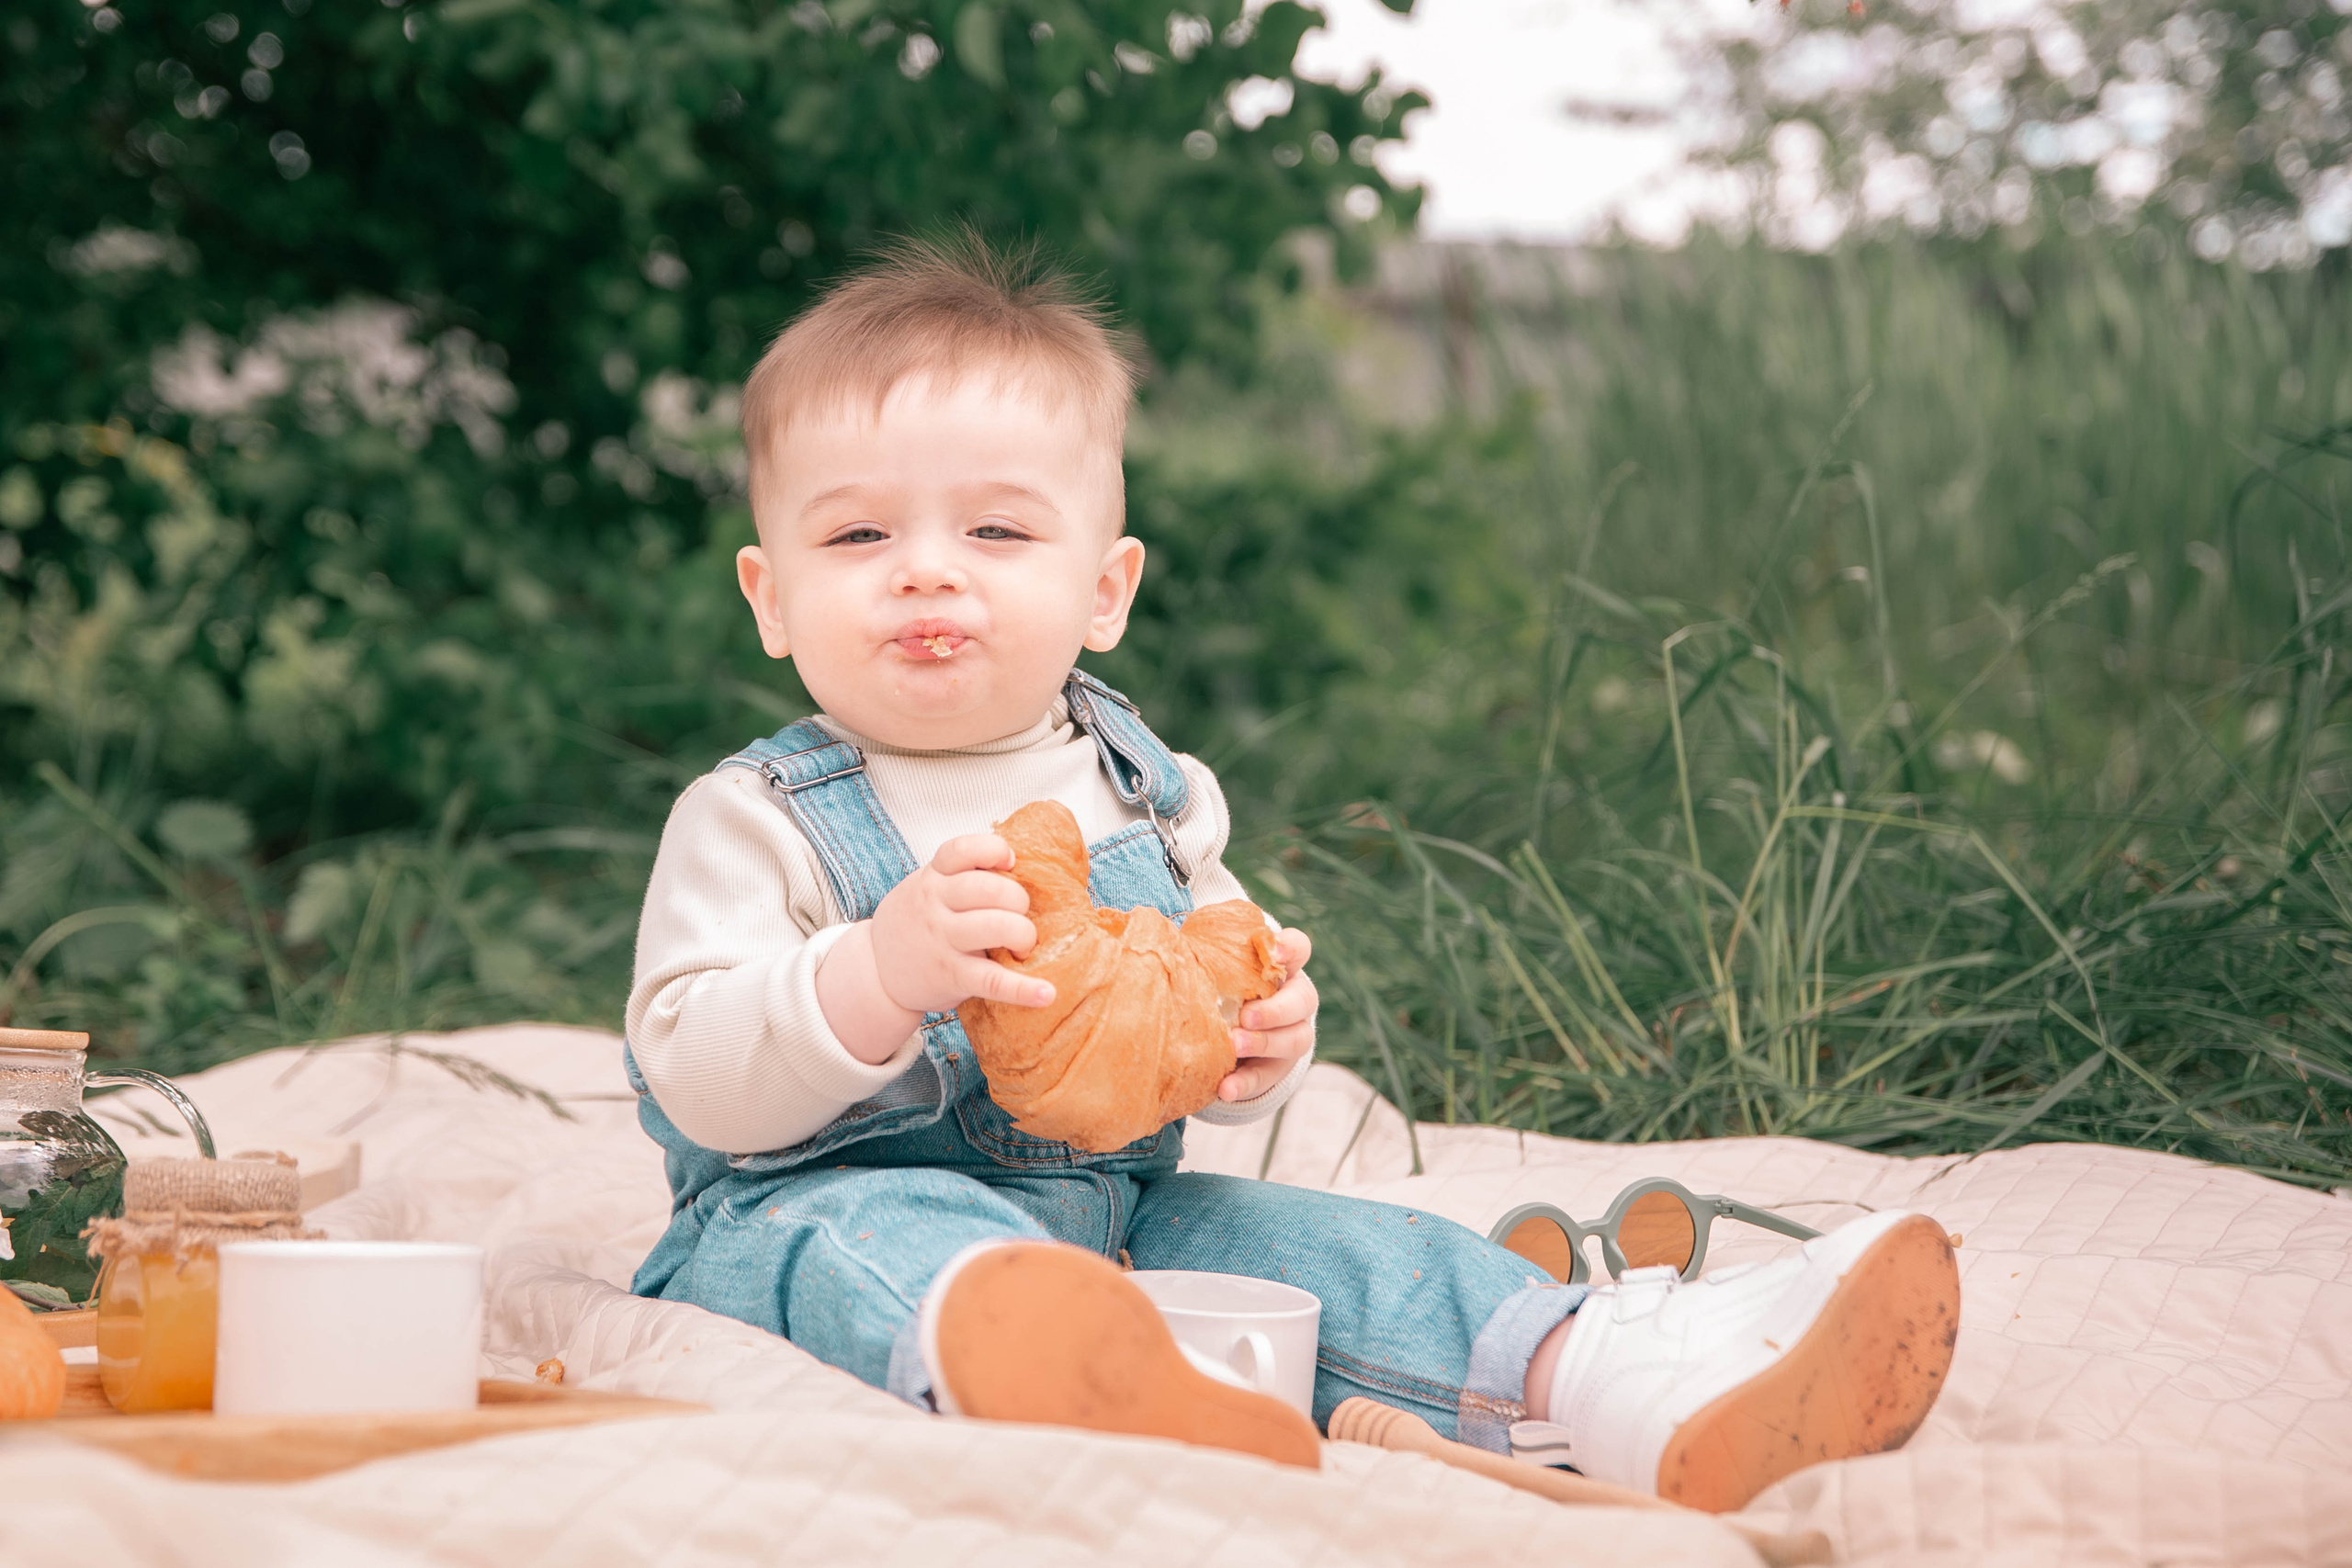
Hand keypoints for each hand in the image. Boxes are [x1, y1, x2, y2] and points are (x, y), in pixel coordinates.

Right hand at [870, 833, 1055, 1014]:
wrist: (875, 970)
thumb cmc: (915, 921)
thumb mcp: (926, 887)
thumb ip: (960, 874)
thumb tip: (1019, 865)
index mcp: (933, 877)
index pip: (962, 850)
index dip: (993, 850)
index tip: (1010, 862)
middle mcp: (935, 905)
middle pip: (989, 888)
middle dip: (1019, 899)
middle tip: (1019, 914)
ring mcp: (943, 941)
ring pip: (997, 926)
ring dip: (1024, 934)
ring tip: (1023, 945)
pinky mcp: (952, 976)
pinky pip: (992, 980)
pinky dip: (1023, 989)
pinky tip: (1046, 994)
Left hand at [1217, 927, 1315, 1102]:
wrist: (1227, 1029)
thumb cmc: (1220, 985)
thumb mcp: (1217, 966)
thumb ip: (1206, 953)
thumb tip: (1163, 939)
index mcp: (1282, 967)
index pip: (1298, 949)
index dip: (1290, 948)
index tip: (1275, 952)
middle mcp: (1295, 1000)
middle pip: (1303, 1001)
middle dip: (1276, 1009)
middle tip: (1246, 1015)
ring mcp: (1291, 1035)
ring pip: (1294, 1040)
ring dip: (1263, 1044)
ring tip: (1234, 1046)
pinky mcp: (1277, 1068)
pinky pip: (1267, 1077)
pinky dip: (1246, 1084)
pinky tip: (1226, 1089)